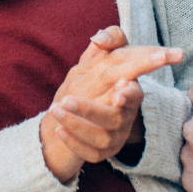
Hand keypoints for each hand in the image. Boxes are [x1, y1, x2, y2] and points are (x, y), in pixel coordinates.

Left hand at [40, 27, 182, 182]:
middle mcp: (126, 116)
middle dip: (90, 110)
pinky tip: (59, 129)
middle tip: (66, 99)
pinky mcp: (102, 152)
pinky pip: (90, 153)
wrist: (80, 108)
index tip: (120, 90)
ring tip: (56, 109)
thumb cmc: (99, 78)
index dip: (130, 93)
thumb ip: (111, 39)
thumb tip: (99, 38)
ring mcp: (116, 136)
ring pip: (101, 137)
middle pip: (115, 118)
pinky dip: (74, 142)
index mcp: (129, 93)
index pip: (136, 93)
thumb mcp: (105, 55)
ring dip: (76, 125)